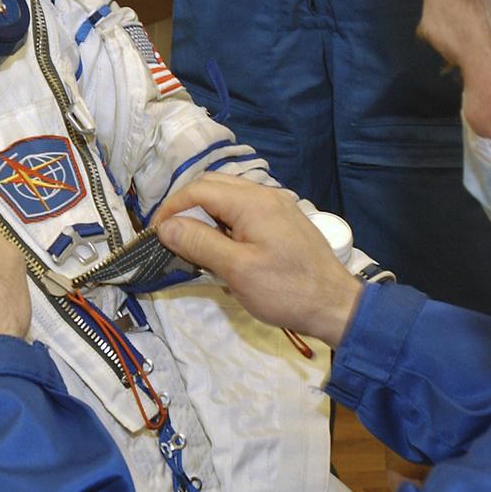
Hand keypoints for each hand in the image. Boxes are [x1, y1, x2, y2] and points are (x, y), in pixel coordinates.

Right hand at [152, 175, 361, 346]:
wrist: (335, 305)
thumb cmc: (285, 290)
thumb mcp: (236, 270)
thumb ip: (199, 243)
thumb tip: (166, 226)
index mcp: (251, 201)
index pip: (198, 190)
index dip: (171, 208)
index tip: (155, 233)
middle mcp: (265, 194)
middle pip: (213, 186)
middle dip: (186, 206)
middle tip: (171, 236)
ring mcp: (277, 206)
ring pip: (229, 195)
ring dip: (206, 212)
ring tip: (193, 242)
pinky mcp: (284, 220)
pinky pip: (246, 208)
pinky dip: (225, 219)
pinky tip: (223, 245)